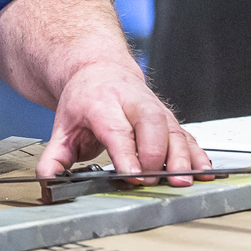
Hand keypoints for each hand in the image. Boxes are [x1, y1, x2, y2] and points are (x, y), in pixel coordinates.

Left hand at [36, 61, 210, 185]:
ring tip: (183, 181)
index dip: (127, 154)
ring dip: (182, 157)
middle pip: (151, 125)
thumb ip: (55, 156)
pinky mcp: (170, 119)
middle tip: (154, 180)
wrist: (99, 70)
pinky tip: (203, 171)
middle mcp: (132, 103)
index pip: (117, 130)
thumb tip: (47, 181)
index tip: (133, 176)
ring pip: (175, 130)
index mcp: (102, 104)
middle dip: (156, 154)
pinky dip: (197, 154)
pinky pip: (188, 136)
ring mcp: (155, 109)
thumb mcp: (63, 125)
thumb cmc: (84, 99)